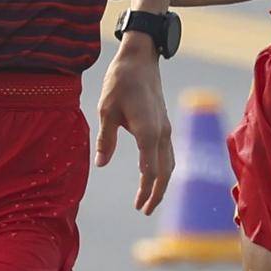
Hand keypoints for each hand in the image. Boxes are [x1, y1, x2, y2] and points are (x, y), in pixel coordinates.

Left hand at [93, 35, 175, 212]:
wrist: (141, 59)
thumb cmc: (121, 81)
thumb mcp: (106, 109)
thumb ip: (106, 139)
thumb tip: (101, 164)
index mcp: (148, 131)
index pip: (151, 169)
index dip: (146, 189)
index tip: (139, 205)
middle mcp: (162, 132)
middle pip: (164, 171)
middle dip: (156, 193)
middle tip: (144, 211)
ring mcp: (166, 128)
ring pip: (169, 163)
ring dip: (161, 184)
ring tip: (149, 201)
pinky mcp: (165, 124)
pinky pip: (168, 153)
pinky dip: (163, 170)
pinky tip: (153, 176)